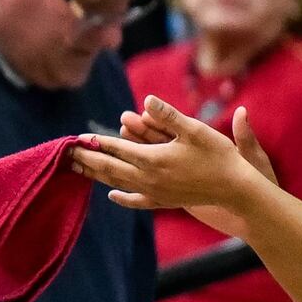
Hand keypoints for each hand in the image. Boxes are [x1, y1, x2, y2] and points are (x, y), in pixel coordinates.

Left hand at [71, 97, 264, 223]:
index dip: (97, 142)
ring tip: (79, 170)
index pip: (117, 149)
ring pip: (119, 184)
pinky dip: (122, 198)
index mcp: (153, 159)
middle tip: (66, 155)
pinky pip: (137, 201)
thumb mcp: (194, 129)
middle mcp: (149, 178)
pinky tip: (111, 196)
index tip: (77, 139)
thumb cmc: (218, 155)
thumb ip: (168, 115)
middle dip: (88, 160)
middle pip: (110, 168)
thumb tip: (146, 100)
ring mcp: (156, 193)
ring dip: (97, 176)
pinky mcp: (164, 202)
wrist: (235, 189)